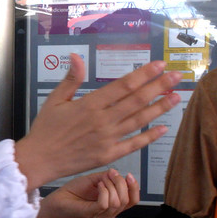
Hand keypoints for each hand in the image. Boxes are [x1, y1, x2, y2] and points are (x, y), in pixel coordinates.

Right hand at [14, 57, 180, 191]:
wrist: (38, 160)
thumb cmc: (45, 129)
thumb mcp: (55, 99)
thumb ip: (71, 78)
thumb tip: (77, 57)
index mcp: (91, 104)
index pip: (124, 85)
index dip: (144, 74)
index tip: (160, 65)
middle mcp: (103, 120)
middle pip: (138, 100)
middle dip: (160, 86)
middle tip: (178, 76)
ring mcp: (108, 139)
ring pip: (140, 120)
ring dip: (160, 108)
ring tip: (177, 97)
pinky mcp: (109, 155)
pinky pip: (134, 144)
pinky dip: (149, 136)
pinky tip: (163, 128)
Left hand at [34, 168, 136, 217]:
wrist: (55, 199)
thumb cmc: (72, 191)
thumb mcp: (94, 180)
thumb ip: (108, 178)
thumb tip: (117, 173)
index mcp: (111, 207)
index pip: (133, 201)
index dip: (134, 187)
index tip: (129, 175)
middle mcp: (108, 215)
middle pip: (127, 200)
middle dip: (121, 183)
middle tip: (110, 174)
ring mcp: (99, 217)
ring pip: (117, 202)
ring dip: (111, 186)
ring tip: (101, 180)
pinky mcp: (90, 214)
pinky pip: (105, 203)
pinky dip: (104, 191)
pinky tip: (97, 185)